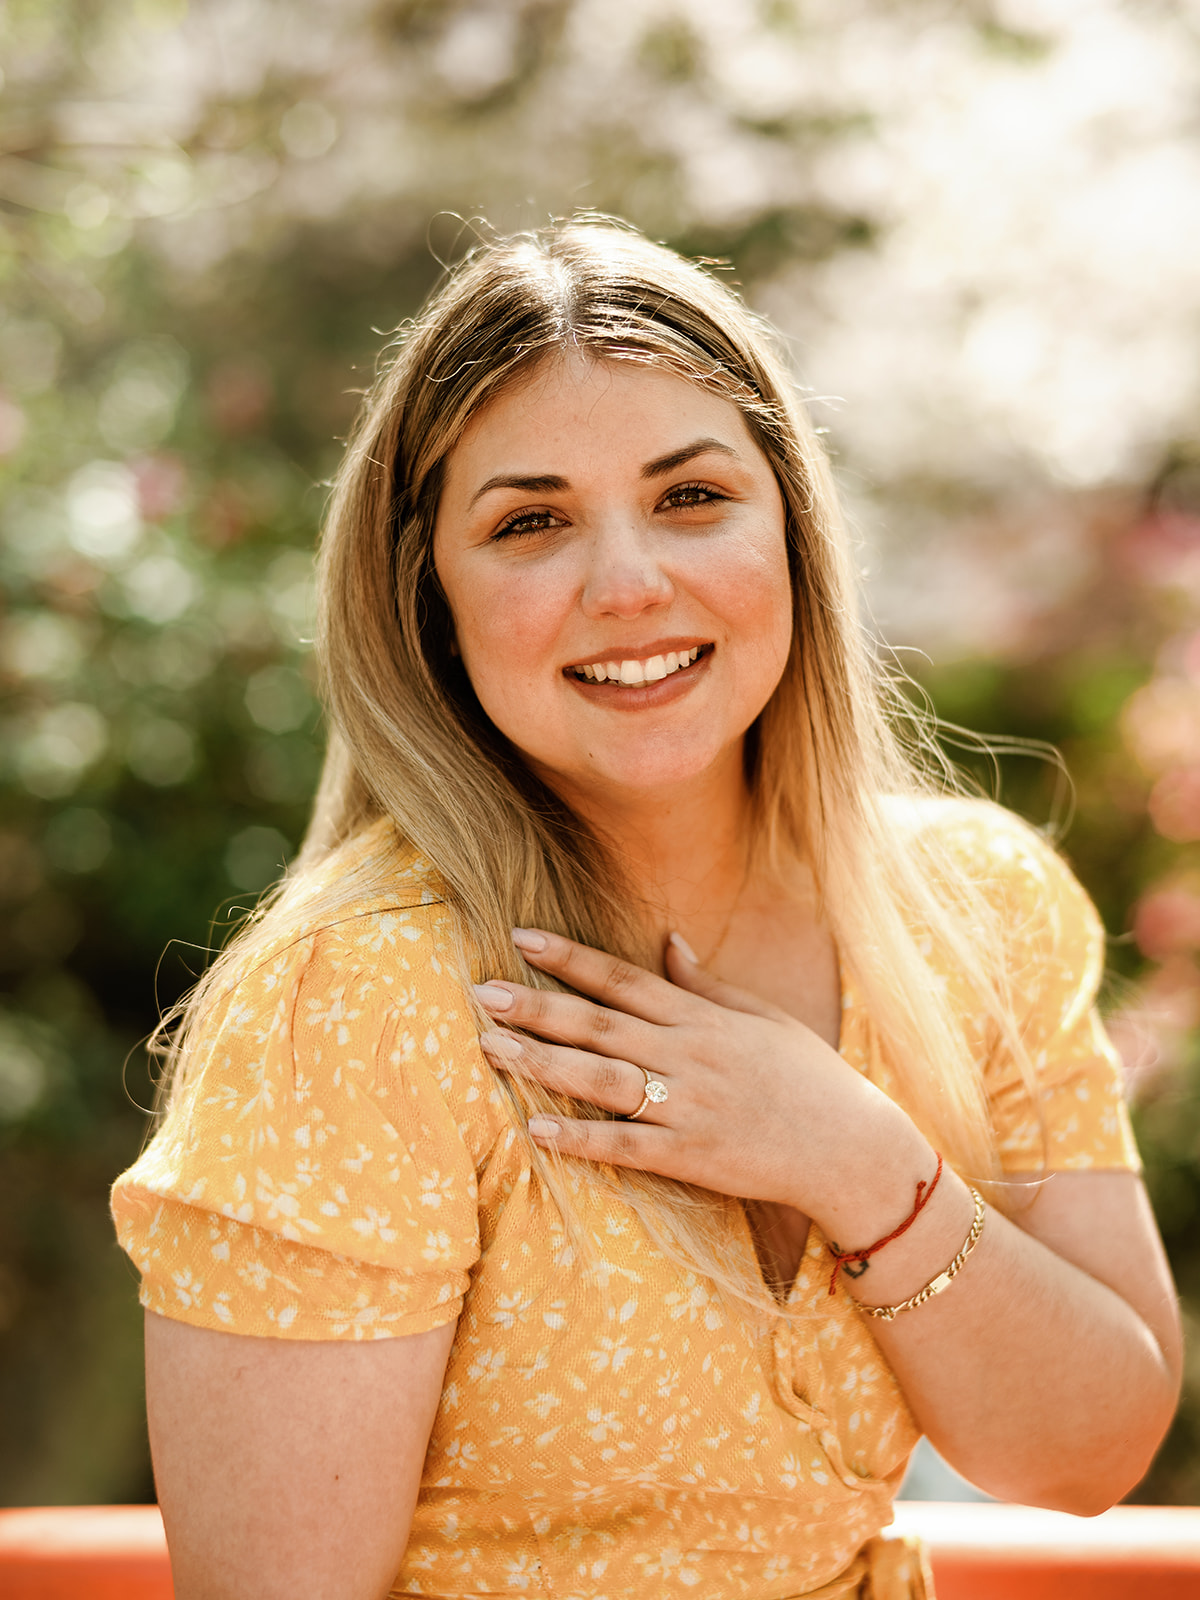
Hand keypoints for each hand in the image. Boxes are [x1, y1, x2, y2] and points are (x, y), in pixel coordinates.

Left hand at [474, 928, 929, 1234]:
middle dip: (536, 1007)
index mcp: (702, 1018)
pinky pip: (626, 1145)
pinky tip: (537, 1130)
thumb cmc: (808, 1077)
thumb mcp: (762, 1016)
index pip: (623, 979)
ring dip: (542, 1063)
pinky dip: (582, 1138)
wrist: (852, 1147)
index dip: (570, 958)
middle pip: (598, 1024)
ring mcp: (688, 1105)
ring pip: (601, 1079)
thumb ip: (706, 983)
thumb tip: (668, 940)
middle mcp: (688, 1054)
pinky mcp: (692, 1156)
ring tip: (490, 1047)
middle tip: (480, 993)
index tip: (520, 938)